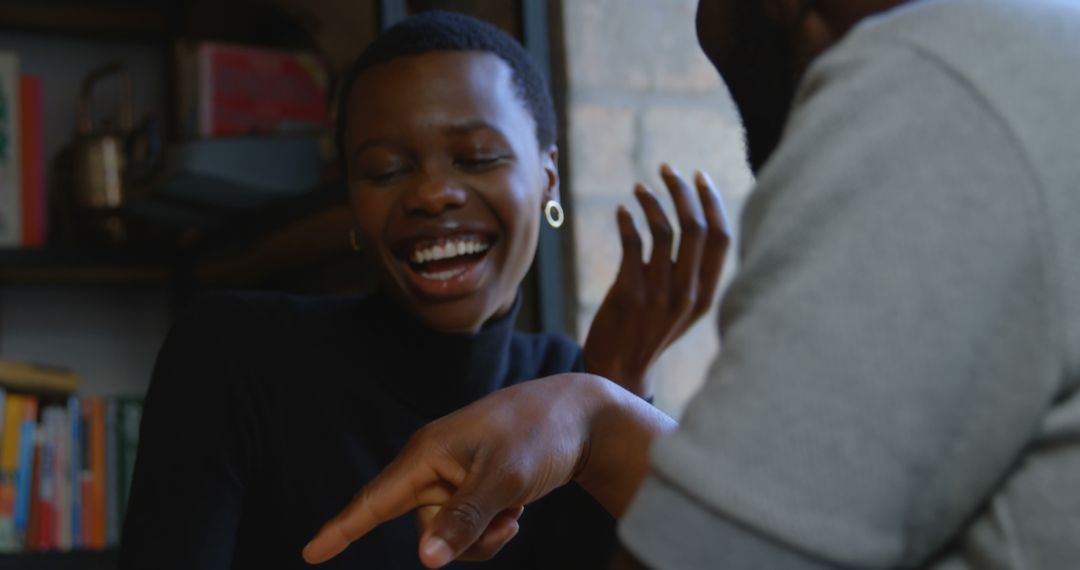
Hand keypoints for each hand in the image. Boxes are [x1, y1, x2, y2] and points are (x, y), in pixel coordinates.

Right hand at [302, 373, 674, 567]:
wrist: (581, 417)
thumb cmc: (539, 435)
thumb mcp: (504, 480)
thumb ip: (463, 521)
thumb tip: (425, 561)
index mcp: (427, 454)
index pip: (374, 500)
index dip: (341, 529)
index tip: (310, 552)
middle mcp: (432, 464)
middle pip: (422, 529)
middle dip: (463, 540)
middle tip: (507, 519)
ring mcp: (452, 475)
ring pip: (447, 534)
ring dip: (482, 537)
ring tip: (514, 511)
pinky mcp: (472, 484)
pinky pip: (467, 527)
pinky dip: (491, 529)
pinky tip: (516, 509)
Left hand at [584, 164, 730, 396]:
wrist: (617, 371)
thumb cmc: (649, 334)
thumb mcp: (683, 310)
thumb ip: (692, 274)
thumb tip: (694, 224)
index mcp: (706, 295)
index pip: (722, 238)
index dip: (712, 202)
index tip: (699, 176)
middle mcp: (687, 293)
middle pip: (695, 227)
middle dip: (682, 190)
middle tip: (668, 169)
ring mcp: (659, 294)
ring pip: (663, 230)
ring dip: (651, 201)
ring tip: (639, 188)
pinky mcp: (629, 293)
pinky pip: (633, 243)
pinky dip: (628, 221)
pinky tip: (622, 212)